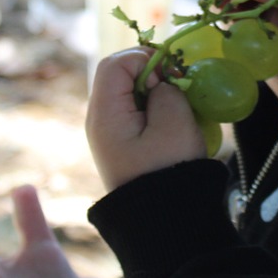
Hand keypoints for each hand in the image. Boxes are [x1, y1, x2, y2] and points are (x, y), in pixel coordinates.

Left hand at [85, 49, 205, 191]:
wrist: (164, 219)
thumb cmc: (169, 169)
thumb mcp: (174, 122)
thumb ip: (167, 91)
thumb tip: (161, 83)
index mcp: (105, 114)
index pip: (115, 63)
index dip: (144, 59)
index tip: (170, 77)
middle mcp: (100, 119)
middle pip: (118, 74)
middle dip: (150, 71)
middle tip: (177, 84)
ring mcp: (109, 132)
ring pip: (128, 91)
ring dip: (154, 89)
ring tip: (178, 103)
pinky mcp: (122, 142)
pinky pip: (134, 110)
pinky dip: (153, 105)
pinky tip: (172, 119)